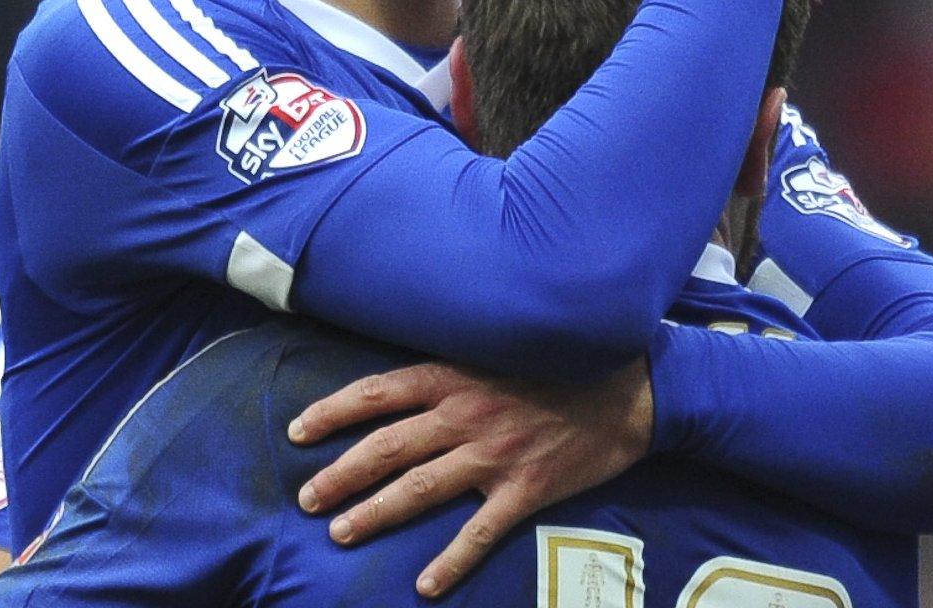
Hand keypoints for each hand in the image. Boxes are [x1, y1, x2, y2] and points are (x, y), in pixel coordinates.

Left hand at [287, 358, 652, 597]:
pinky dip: (450, 562)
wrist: (634, 391)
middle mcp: (468, 414)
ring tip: (341, 533)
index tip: (298, 431)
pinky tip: (425, 586)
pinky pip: (480, 532)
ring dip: (375, 513)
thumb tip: (408, 381)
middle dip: (340, 475)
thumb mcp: (504, 349)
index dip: (333, 412)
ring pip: (420, 488)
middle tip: (306, 499)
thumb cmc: (566, 366)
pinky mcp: (526, 489)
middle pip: (387, 447)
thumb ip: (457, 366)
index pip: (378, 393)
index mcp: (458, 375)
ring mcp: (496, 454)